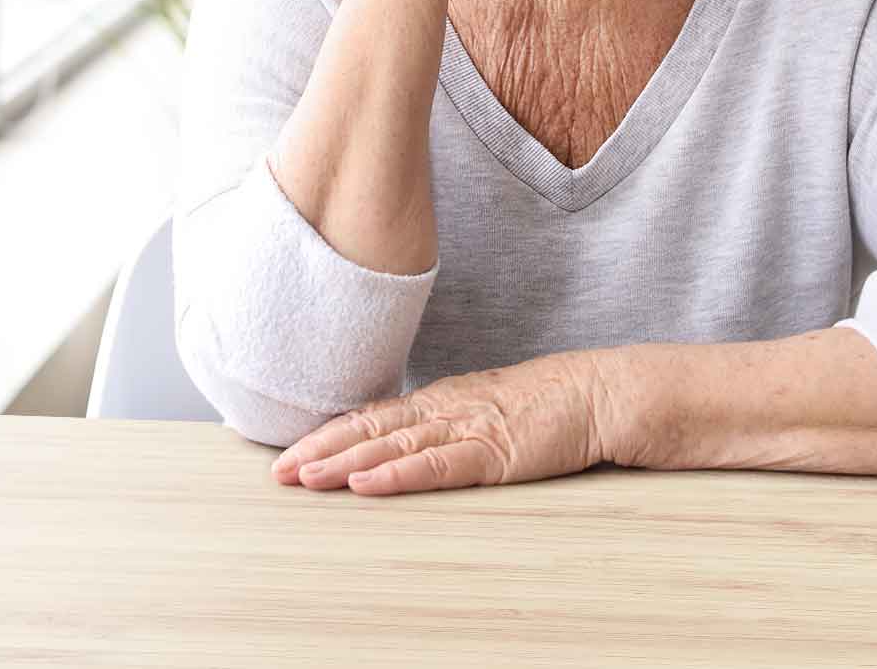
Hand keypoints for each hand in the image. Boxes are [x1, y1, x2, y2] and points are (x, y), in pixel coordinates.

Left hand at [270, 350, 611, 494]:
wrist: (599, 392)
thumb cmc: (551, 401)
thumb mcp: (489, 406)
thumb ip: (451, 421)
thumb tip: (413, 438)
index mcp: (445, 399)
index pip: (375, 416)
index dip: (331, 434)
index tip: (292, 453)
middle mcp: (447, 409)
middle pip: (372, 429)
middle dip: (321, 451)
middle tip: (277, 474)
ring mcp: (468, 428)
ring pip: (393, 448)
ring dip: (345, 464)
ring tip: (305, 479)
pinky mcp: (493, 453)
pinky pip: (437, 467)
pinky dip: (398, 475)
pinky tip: (367, 484)